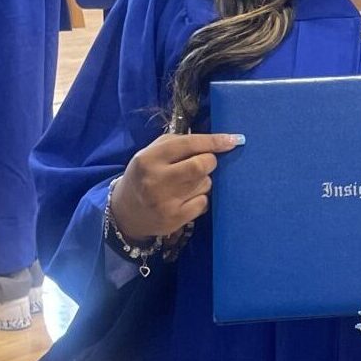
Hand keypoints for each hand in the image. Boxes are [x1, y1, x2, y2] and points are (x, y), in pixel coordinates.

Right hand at [110, 132, 241, 241]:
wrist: (125, 211)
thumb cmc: (145, 174)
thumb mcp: (152, 152)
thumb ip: (180, 143)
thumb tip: (217, 141)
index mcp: (149, 158)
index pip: (188, 144)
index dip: (214, 141)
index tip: (234, 140)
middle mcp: (155, 180)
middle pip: (201, 165)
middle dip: (210, 161)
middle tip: (205, 162)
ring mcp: (165, 202)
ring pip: (205, 184)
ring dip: (203, 181)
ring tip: (186, 184)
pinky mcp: (174, 219)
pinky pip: (204, 202)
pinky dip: (201, 198)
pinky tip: (186, 199)